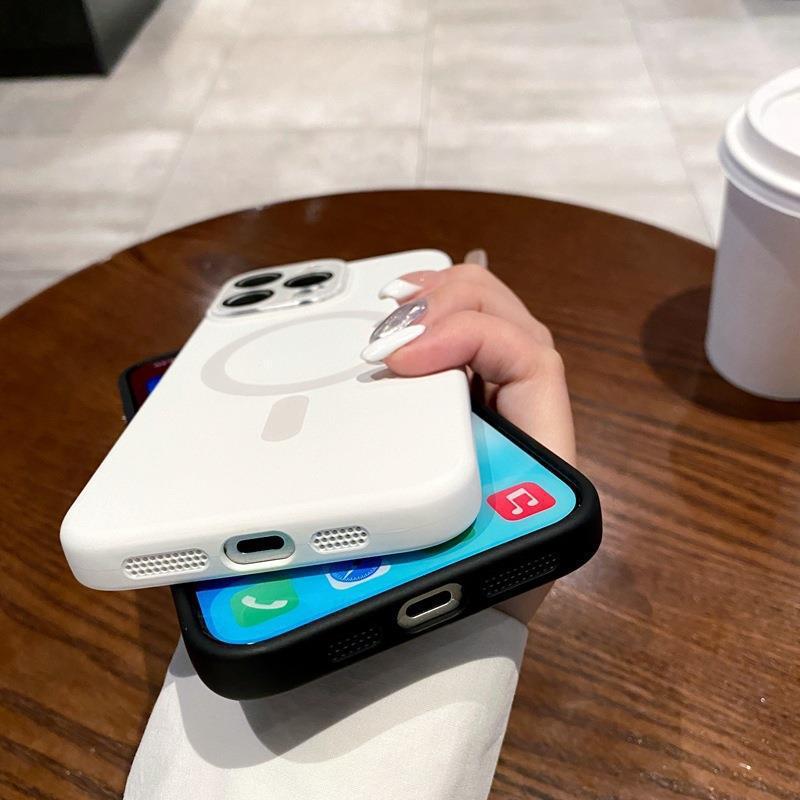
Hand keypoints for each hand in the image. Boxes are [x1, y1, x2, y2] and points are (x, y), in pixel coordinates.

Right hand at [362, 253, 575, 624]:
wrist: (476, 616)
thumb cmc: (479, 590)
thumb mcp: (472, 546)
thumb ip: (444, 507)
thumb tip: (383, 461)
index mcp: (544, 442)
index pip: (527, 354)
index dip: (465, 339)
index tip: (401, 360)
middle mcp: (528, 413)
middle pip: (512, 319)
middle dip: (451, 304)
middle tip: (390, 326)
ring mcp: (500, 404)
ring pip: (490, 318)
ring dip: (441, 298)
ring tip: (394, 299)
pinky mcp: (469, 407)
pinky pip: (463, 341)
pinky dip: (433, 316)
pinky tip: (402, 310)